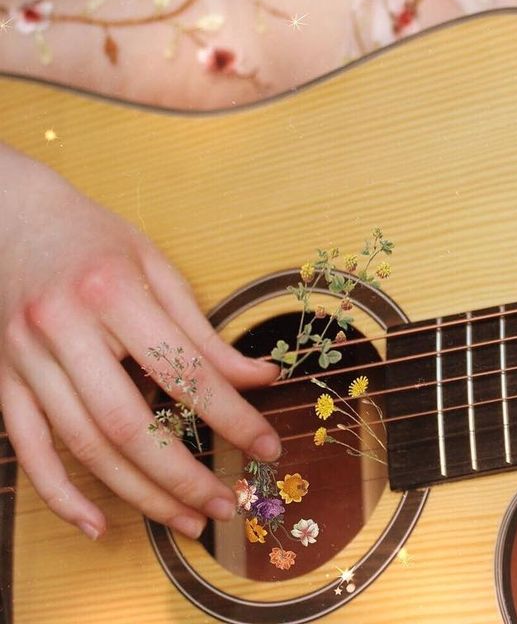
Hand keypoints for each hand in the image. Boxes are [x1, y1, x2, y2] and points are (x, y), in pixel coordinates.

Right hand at [0, 143, 280, 539]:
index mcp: (114, 293)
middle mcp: (64, 329)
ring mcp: (25, 359)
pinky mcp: (3, 379)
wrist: (13, 216)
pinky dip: (60, 493)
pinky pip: (26, 448)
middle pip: (127, 424)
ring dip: (138, 494)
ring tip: (185, 520)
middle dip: (183, 476)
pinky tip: (97, 525)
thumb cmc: (95, 239)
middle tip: (225, 506)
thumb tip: (259, 377)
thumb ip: (204, 330)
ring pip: (82, 446)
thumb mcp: (157, 267)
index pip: (184, 370)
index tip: (267, 447)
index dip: (232, 416)